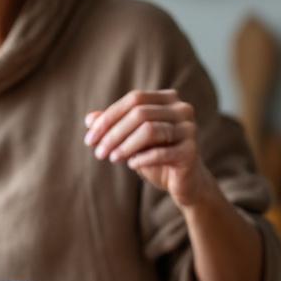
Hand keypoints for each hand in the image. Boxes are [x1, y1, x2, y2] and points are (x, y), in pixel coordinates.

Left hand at [84, 89, 213, 207]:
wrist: (183, 181)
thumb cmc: (154, 155)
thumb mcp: (130, 139)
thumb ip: (112, 126)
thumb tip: (89, 119)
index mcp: (167, 99)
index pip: (134, 99)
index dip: (108, 117)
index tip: (89, 139)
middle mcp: (182, 109)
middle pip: (140, 113)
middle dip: (113, 134)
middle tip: (98, 153)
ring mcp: (189, 129)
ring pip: (150, 130)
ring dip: (125, 146)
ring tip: (112, 159)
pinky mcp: (191, 151)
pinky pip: (161, 152)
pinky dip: (141, 158)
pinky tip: (131, 165)